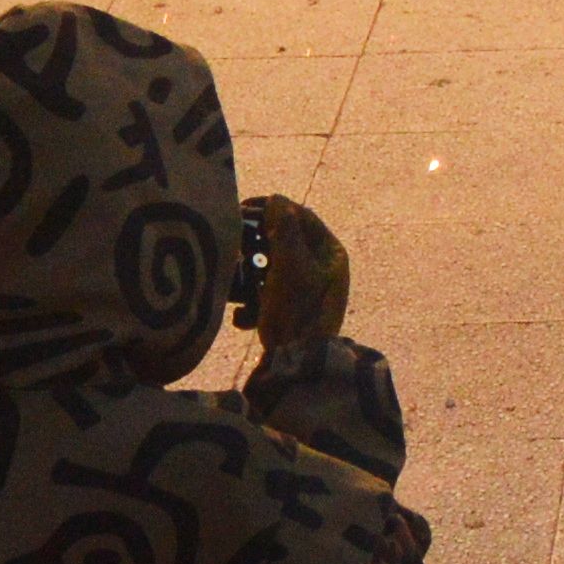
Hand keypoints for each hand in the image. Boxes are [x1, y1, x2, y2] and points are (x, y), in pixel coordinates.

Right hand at [242, 190, 349, 349]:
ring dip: (250, 274)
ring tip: (233, 276)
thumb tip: (276, 199)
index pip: (302, 217)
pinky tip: (241, 315)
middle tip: (232, 237)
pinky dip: (252, 303)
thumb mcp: (289, 265)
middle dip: (257, 242)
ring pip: (273, 270)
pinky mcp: (292, 313)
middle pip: (286, 243)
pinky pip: (269, 297)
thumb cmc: (297, 309)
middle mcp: (323, 269)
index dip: (273, 207)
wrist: (298, 364)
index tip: (243, 206)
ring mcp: (308, 292)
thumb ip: (283, 229)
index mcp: (331, 253)